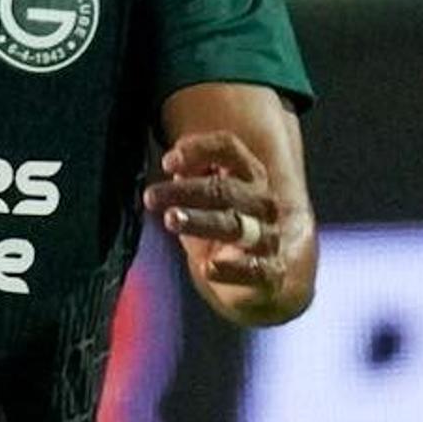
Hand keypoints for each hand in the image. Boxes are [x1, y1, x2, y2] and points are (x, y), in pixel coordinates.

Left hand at [143, 129, 301, 307]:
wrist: (258, 272)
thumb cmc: (223, 224)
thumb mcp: (203, 196)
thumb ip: (190, 175)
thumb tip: (174, 166)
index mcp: (249, 174)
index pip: (228, 148)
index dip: (198, 150)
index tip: (167, 163)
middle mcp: (262, 201)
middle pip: (225, 188)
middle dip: (186, 191)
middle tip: (151, 197)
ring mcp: (269, 236)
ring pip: (234, 225)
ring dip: (201, 221)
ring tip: (171, 220)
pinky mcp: (271, 270)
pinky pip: (255, 269)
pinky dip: (232, 269)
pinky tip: (208, 267)